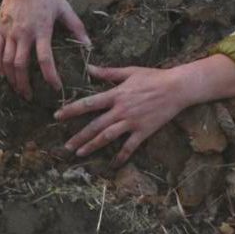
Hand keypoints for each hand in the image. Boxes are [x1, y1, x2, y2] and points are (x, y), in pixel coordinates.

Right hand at [0, 0, 89, 98]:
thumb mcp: (64, 8)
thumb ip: (76, 27)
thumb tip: (89, 45)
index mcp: (42, 29)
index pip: (45, 58)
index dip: (50, 76)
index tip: (56, 87)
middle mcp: (24, 33)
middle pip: (21, 65)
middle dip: (24, 84)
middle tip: (30, 97)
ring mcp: (9, 32)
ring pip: (6, 61)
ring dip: (11, 79)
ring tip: (18, 89)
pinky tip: (3, 75)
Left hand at [57, 64, 193, 165]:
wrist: (176, 88)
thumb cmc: (153, 77)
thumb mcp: (129, 71)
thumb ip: (108, 73)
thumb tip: (88, 68)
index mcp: (116, 94)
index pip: (89, 103)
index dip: (71, 110)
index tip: (57, 116)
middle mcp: (121, 110)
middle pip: (95, 126)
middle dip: (79, 136)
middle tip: (66, 146)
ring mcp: (132, 122)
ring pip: (108, 137)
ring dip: (92, 146)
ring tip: (80, 154)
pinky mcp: (143, 131)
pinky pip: (129, 147)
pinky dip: (120, 157)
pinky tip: (112, 165)